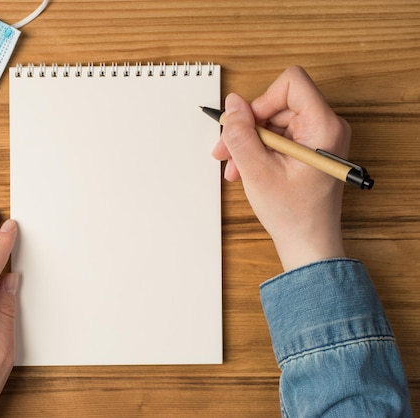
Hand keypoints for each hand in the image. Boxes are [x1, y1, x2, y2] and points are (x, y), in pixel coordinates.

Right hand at [212, 66, 349, 270]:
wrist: (308, 242)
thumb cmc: (293, 213)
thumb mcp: (257, 171)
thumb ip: (241, 134)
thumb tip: (232, 104)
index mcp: (323, 127)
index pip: (291, 83)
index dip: (262, 101)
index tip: (247, 126)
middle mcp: (327, 126)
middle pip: (278, 104)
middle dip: (248, 127)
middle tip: (226, 152)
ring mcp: (320, 137)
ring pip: (274, 121)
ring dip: (249, 142)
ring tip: (236, 168)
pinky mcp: (311, 147)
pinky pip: (279, 135)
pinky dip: (259, 150)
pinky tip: (247, 169)